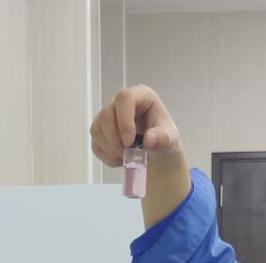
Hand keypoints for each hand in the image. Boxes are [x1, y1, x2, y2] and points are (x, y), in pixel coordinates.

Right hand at [90, 85, 191, 228]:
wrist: (158, 159)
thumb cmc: (167, 145)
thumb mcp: (170, 143)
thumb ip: (163, 139)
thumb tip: (150, 139)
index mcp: (142, 98)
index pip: (124, 98)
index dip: (123, 120)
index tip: (130, 142)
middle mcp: (123, 104)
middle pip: (106, 115)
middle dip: (116, 140)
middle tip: (129, 156)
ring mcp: (109, 117)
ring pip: (97, 130)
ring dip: (110, 150)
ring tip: (127, 159)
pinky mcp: (101, 132)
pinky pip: (95, 143)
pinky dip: (106, 156)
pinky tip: (120, 161)